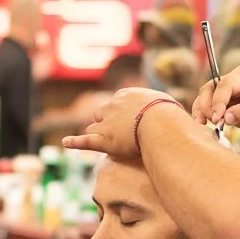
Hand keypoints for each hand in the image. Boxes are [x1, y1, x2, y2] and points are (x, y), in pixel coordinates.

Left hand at [60, 87, 176, 160]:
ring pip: (94, 128)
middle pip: (102, 114)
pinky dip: (74, 142)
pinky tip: (66, 142)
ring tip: (103, 141)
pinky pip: (85, 141)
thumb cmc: (170, 115)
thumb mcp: (168, 104)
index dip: (120, 114)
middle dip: (105, 122)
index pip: (116, 104)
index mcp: (125, 96)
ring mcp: (106, 123)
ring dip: (97, 133)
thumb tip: (173, 112)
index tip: (127, 121)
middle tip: (115, 132)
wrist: (160, 123)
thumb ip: (163, 108)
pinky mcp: (103, 140)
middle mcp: (112, 106)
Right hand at [193, 66, 239, 136]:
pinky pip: (211, 113)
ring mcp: (228, 97)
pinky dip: (206, 119)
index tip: (218, 117)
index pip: (223, 86)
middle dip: (206, 106)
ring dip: (202, 112)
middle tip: (212, 121)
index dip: (218, 101)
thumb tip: (225, 117)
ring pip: (206, 101)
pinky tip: (205, 126)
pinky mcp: (227, 110)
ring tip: (204, 124)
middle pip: (208, 91)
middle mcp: (231, 84)